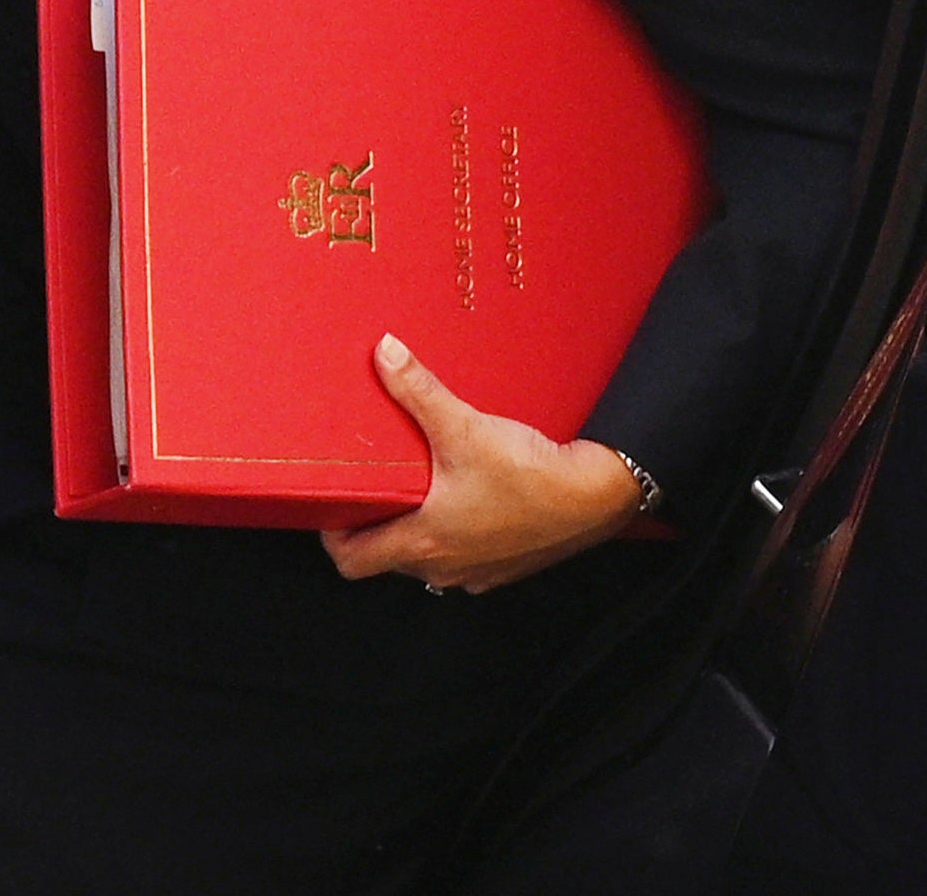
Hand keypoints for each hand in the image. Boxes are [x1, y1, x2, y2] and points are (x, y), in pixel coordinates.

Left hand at [321, 333, 645, 593]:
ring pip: (425, 559)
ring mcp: (476, 572)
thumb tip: (384, 353)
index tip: (330, 506)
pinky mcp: (504, 567)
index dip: (332, 536)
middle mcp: (444, 568)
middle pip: (386, 558)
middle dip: (374, 525)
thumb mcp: (464, 426)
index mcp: (422, 543)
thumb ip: (418, 390)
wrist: (597, 496)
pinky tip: (465, 498)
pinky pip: (462, 557)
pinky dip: (453, 534)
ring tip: (416, 488)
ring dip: (415, 529)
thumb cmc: (530, 475)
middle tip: (371, 487)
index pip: (353, 561)